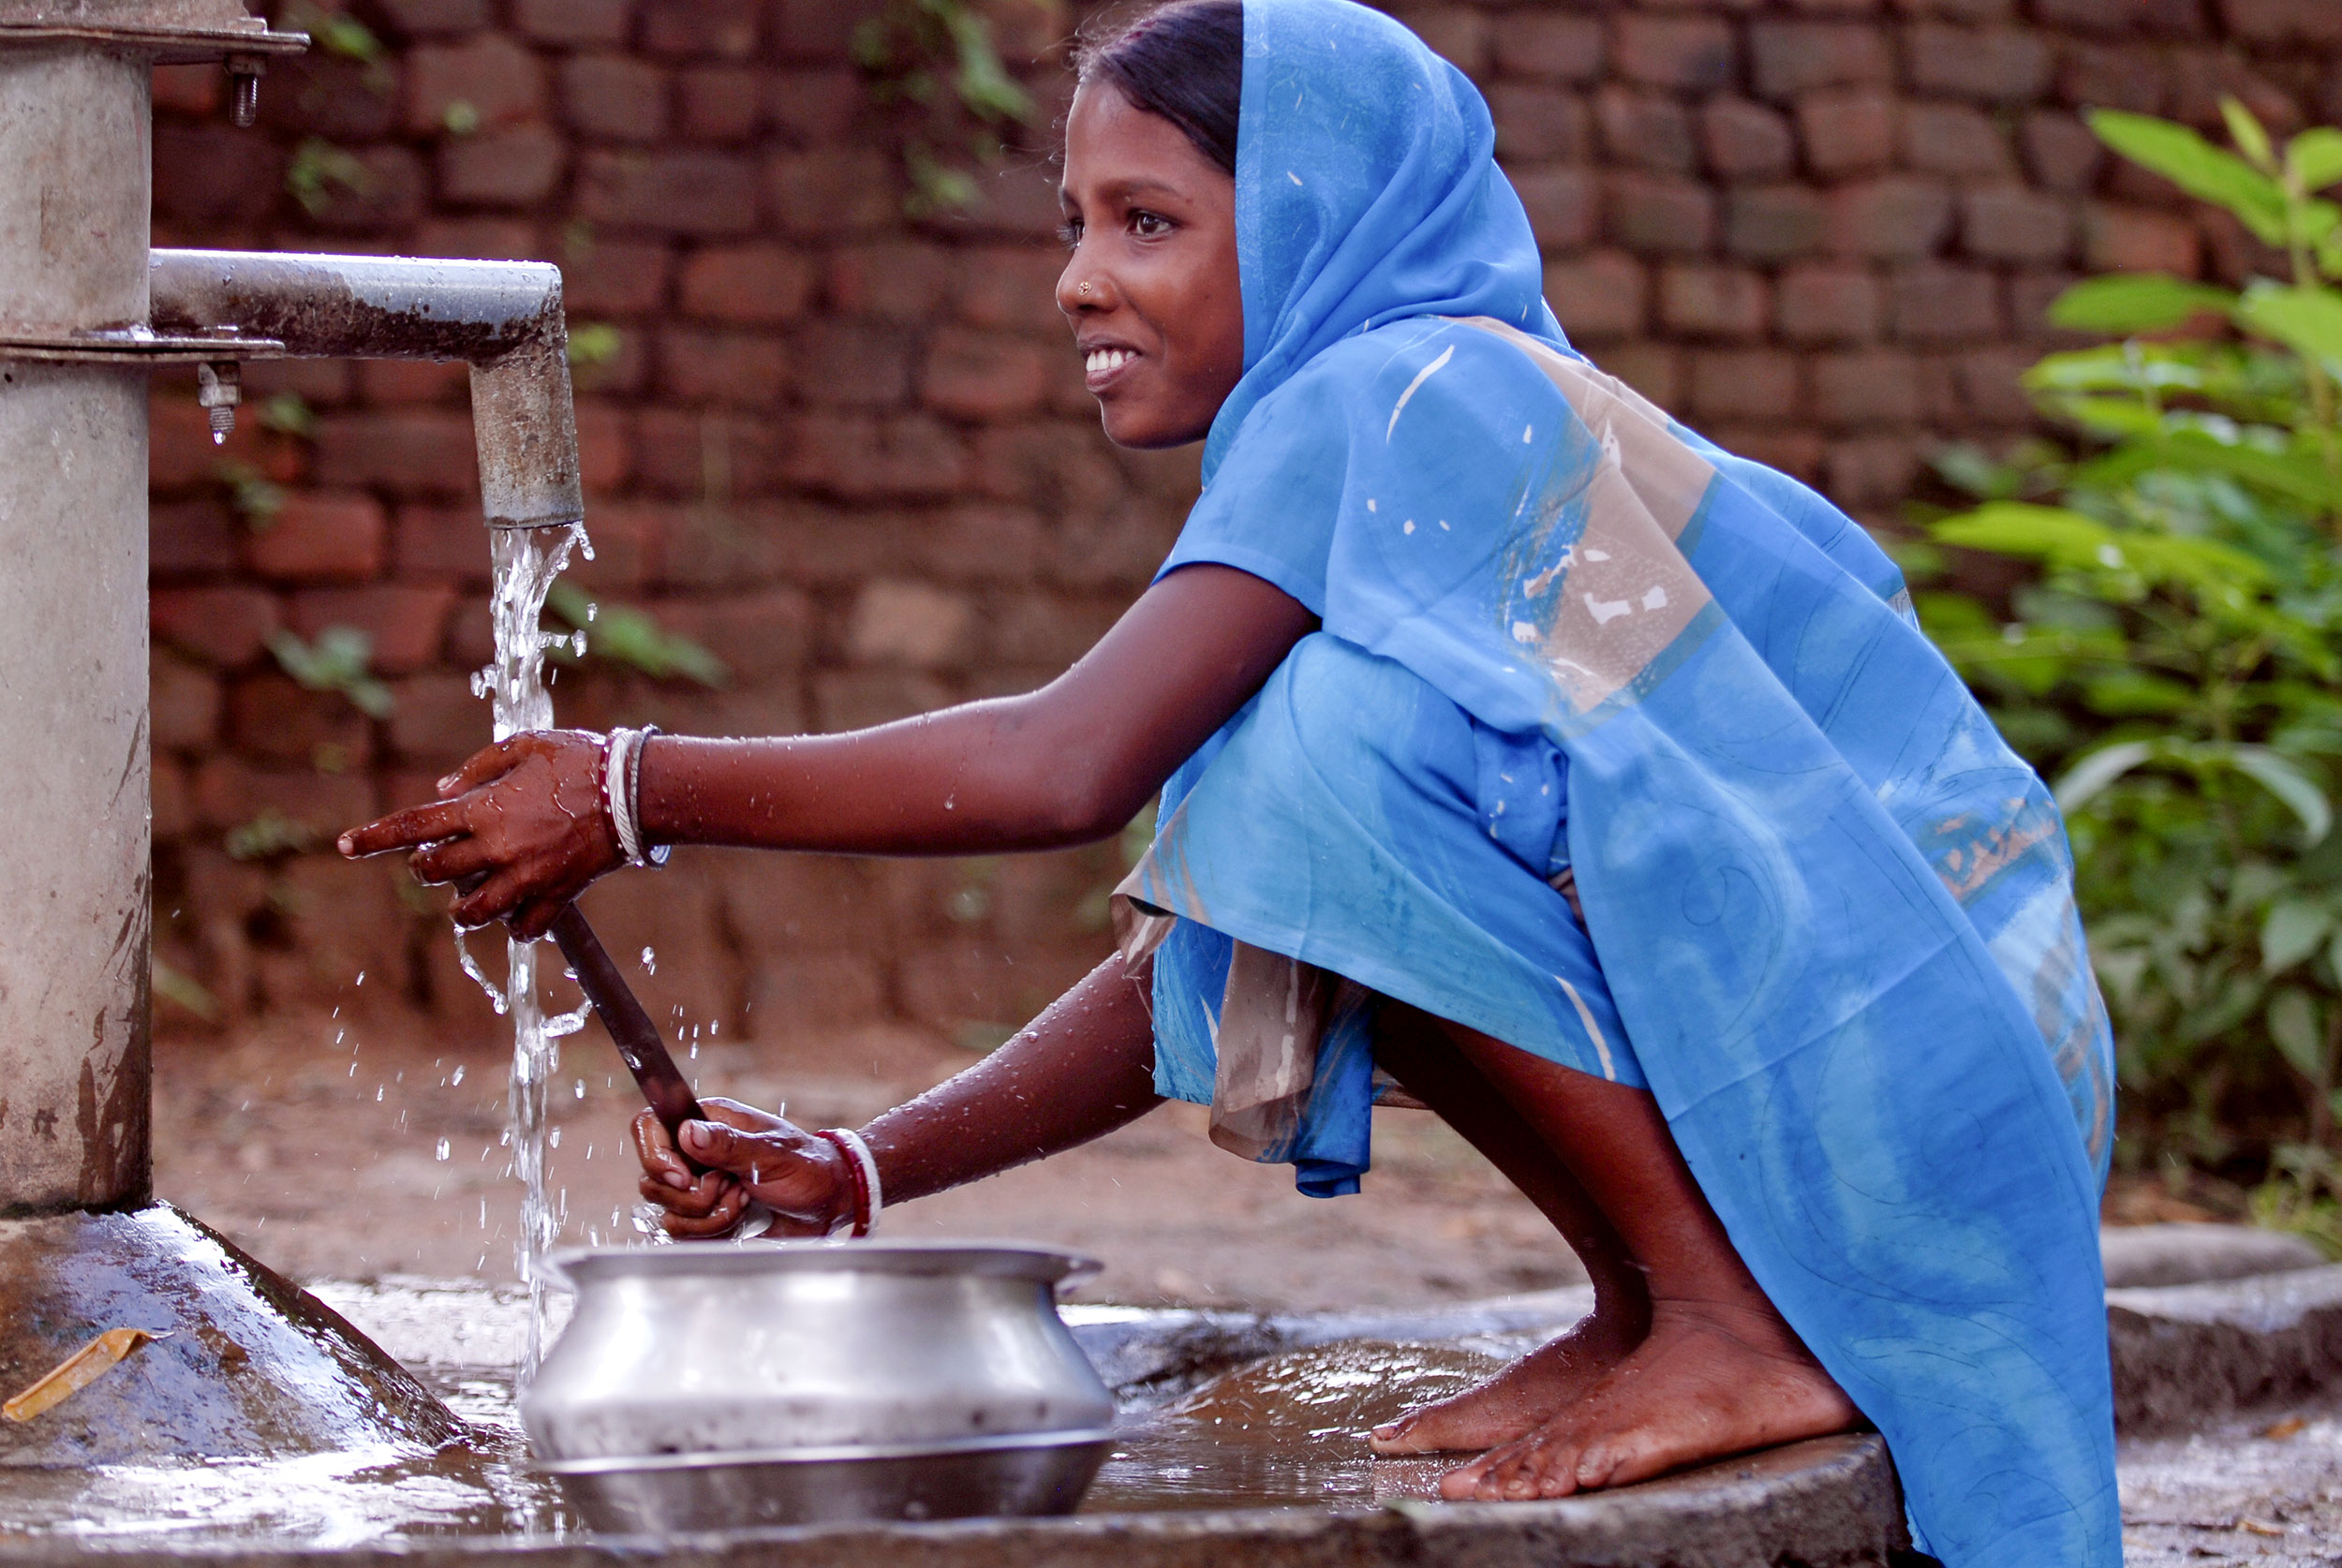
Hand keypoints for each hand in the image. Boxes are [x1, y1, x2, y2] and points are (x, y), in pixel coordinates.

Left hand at [336, 730, 621, 939]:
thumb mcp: (525, 745)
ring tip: (471, 895)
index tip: (344, 846)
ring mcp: (525, 877)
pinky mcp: (555, 896)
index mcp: (484, 809)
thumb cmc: (579, 760)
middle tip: (439, 859)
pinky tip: (517, 912)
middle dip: (428, 868)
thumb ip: (479, 767)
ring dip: (463, 905)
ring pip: (471, 912)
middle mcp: (497, 849)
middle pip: (436, 873)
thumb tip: (444, 787)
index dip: (373, 838)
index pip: (413, 828)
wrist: (632, 794)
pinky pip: (522, 928)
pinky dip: (514, 924)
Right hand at [632, 1098, 853, 1239]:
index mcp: (707, 1123)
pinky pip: (684, 1233)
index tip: (684, 1179)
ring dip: (710, 1215)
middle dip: (695, 1196)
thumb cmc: (807, 1167)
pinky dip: (715, 1230)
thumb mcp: (772, 1154)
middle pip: (652, 1180)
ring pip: (668, 1211)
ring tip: (745, 1200)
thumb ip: (729, 1144)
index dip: (655, 1156)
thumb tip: (688, 1132)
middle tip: (734, 1186)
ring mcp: (696, 1185)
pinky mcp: (702, 1215)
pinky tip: (743, 1217)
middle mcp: (694, 1152)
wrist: (826, 1201)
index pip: (649, 1127)